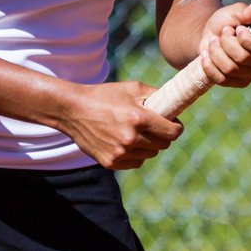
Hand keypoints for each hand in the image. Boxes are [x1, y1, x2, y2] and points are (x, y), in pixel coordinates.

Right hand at [58, 81, 183, 169]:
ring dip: (149, 145)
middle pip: (163, 145)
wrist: (73, 110)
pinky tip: (126, 142)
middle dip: (163, 135)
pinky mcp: (110, 163)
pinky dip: (136, 154)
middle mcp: (130, 138)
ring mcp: (120, 153)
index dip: (176, 127)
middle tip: (156, 127)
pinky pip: (136, 162)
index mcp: (138, 118)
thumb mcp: (132, 88)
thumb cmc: (105, 96)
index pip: (172, 132)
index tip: (174, 124)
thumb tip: (175, 104)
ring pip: (150, 154)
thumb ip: (156, 95)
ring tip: (138, 132)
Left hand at [196, 0, 250, 88]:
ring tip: (214, 41)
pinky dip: (209, 65)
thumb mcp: (234, 12)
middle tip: (223, 33)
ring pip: (230, 68)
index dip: (247, 39)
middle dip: (226, 42)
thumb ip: (247, 11)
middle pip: (243, 58)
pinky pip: (221, 79)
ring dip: (216, 51)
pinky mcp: (238, 83)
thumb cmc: (226, 23)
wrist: (210, 36)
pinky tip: (206, 55)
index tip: (238, 29)